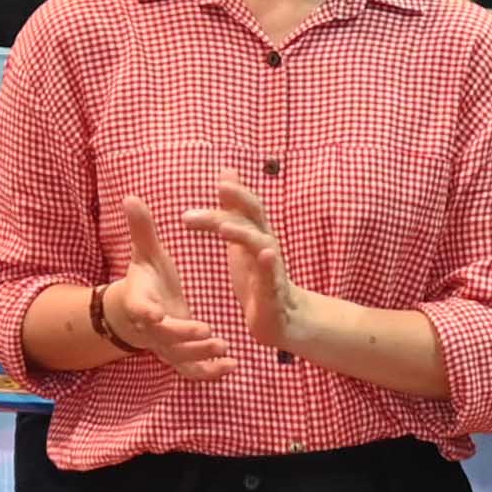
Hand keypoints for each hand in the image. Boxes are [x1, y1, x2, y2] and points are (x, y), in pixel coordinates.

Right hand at [95, 198, 234, 382]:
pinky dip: (210, 373)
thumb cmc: (147, 280)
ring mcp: (167, 346)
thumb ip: (142, 230)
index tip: (155, 314)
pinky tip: (231, 366)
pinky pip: (193, 371)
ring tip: (224, 348)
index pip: (140, 308)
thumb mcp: (145, 255)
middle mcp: (153, 329)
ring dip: (201, 355)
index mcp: (141, 302)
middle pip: (165, 337)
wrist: (138, 314)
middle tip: (207, 332)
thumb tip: (130, 196)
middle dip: (185, 336)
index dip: (146, 312)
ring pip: (182, 358)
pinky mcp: (180, 357)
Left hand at [178, 173, 306, 360]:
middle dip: (236, 205)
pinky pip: (270, 279)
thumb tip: (227, 172)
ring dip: (243, 234)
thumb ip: (233, 208)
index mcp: (257, 235)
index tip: (220, 181)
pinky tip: (266, 255)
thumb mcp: (241, 238)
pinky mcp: (272, 295)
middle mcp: (267, 247)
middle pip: (253, 220)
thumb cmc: (258, 275)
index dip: (238, 193)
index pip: (249, 208)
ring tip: (223, 227)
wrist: (281, 318)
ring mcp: (271, 270)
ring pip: (261, 246)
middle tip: (211, 198)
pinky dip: (268, 266)